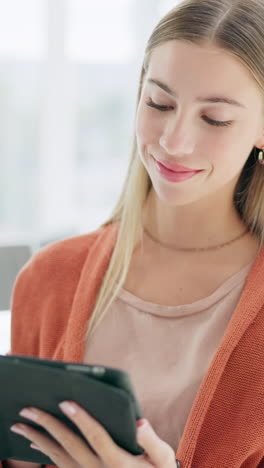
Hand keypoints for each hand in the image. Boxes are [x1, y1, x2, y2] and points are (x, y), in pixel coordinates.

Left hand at [10, 401, 176, 467]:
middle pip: (69, 445)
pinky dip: (44, 453)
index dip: (82, 418)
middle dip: (47, 425)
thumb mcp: (163, 459)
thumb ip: (152, 441)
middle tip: (27, 408)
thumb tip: (139, 421)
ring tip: (20, 424)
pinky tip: (34, 443)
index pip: (96, 437)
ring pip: (58, 457)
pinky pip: (58, 465)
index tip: (66, 402)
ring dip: (37, 439)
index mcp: (118, 462)